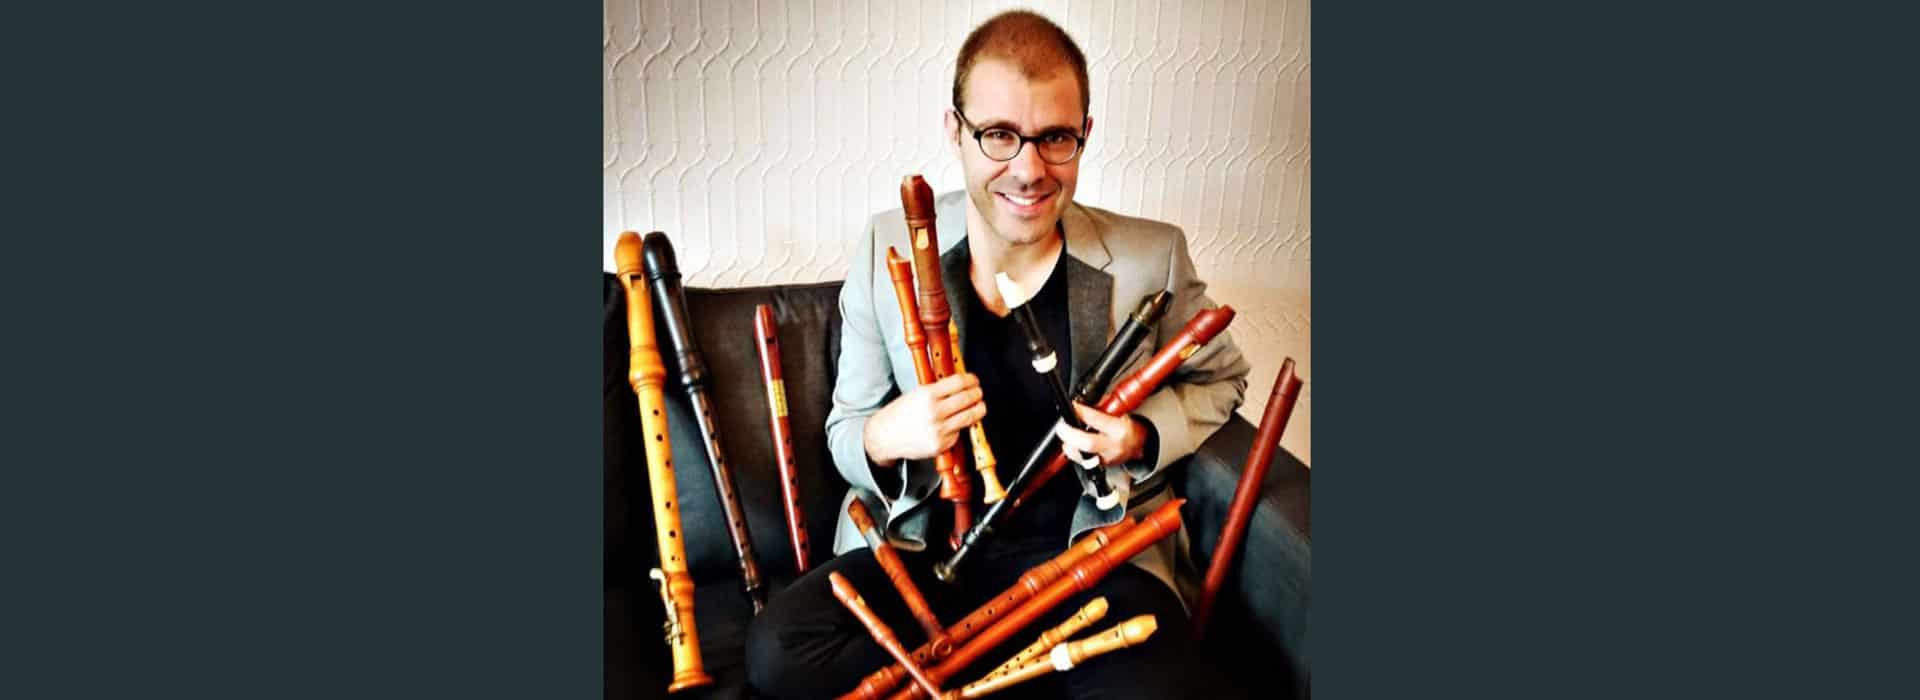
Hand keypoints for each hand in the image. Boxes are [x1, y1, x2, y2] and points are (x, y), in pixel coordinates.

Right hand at [864, 373, 984, 463]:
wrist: (884, 437)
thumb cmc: (899, 415)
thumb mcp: (916, 394)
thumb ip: (937, 390)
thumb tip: (959, 384)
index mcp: (927, 395)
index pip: (959, 382)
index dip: (971, 380)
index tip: (974, 380)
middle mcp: (934, 412)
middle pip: (968, 398)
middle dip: (977, 393)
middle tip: (978, 392)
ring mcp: (939, 430)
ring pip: (969, 417)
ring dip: (978, 409)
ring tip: (979, 406)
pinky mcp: (941, 444)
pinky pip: (958, 433)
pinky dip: (960, 427)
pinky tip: (954, 423)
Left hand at [1054, 402, 1147, 466]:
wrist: (1137, 446)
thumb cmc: (1127, 428)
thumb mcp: (1119, 414)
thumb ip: (1100, 410)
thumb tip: (1079, 406)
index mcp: (1119, 429)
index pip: (1097, 419)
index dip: (1081, 412)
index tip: (1073, 406)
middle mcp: (1113, 446)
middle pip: (1088, 443)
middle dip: (1070, 434)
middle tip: (1061, 427)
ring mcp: (1106, 459)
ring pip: (1081, 456)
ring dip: (1069, 445)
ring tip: (1066, 435)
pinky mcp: (1099, 466)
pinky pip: (1082, 461)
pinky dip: (1074, 452)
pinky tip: (1072, 445)